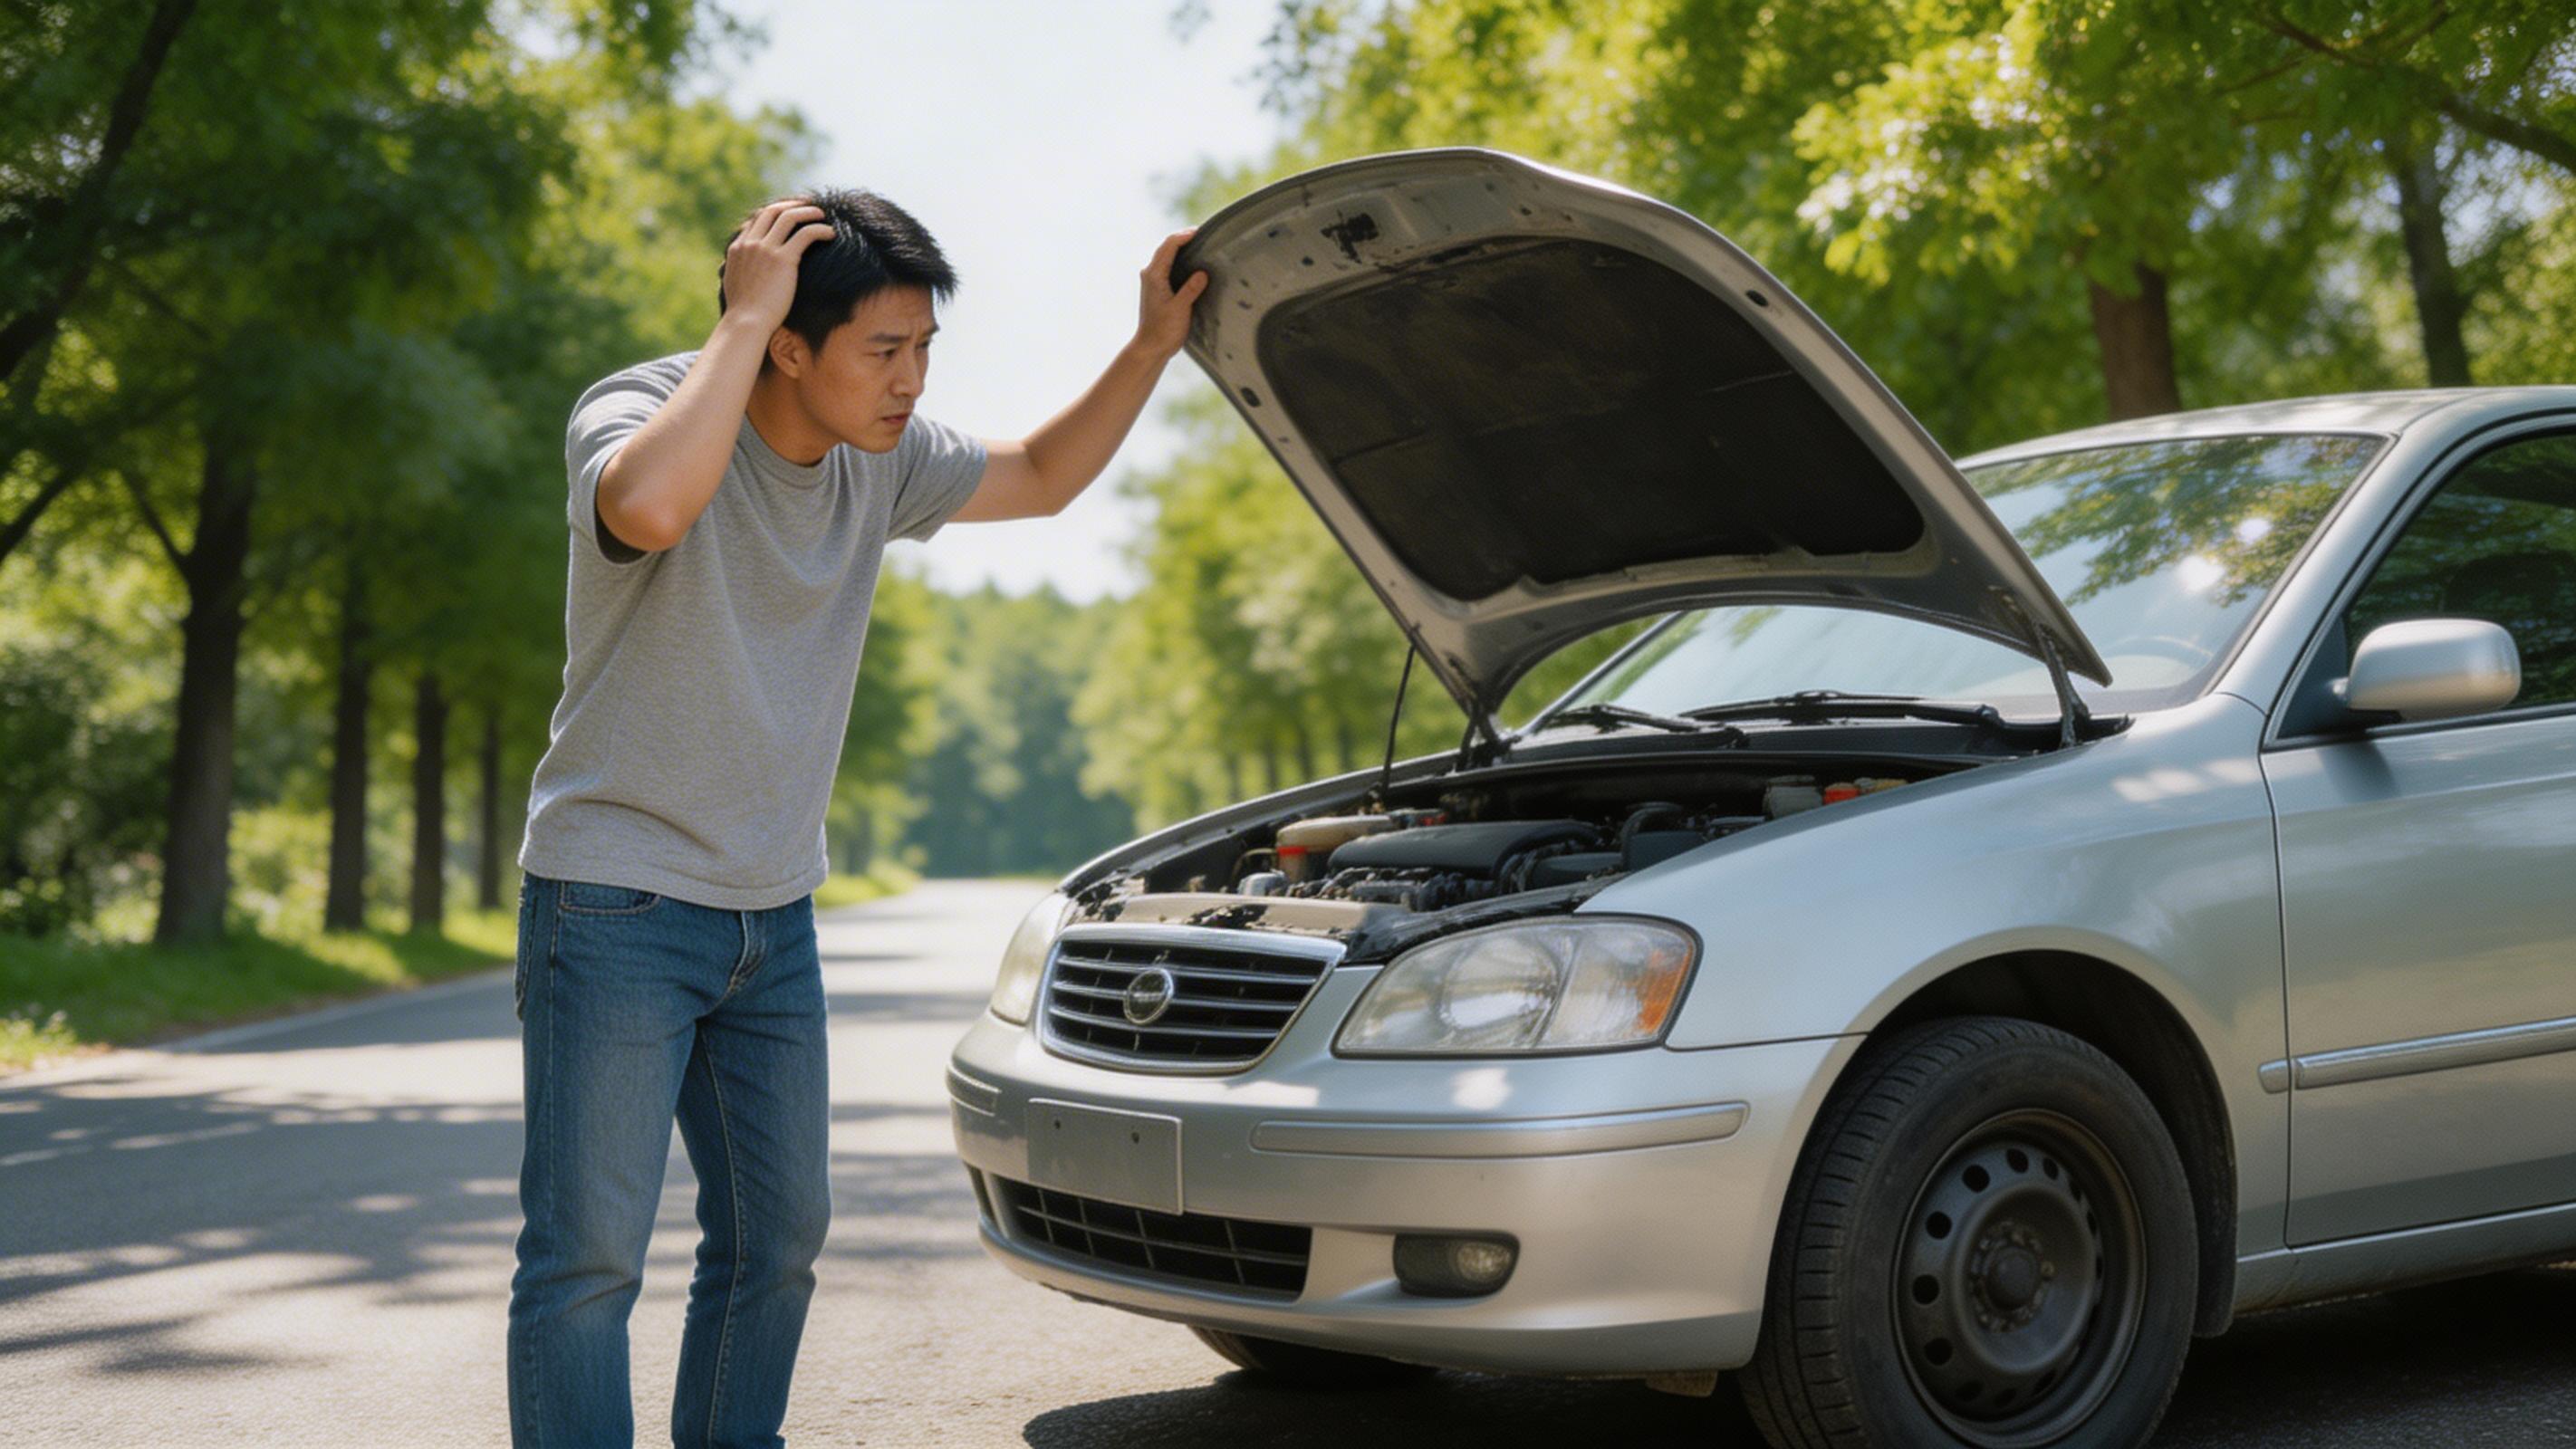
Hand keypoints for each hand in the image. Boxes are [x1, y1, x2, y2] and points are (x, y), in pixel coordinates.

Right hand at [722, 199, 832, 331]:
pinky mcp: (784, 259)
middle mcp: (750, 244)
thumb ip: (741, 271)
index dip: (776, 211)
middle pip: (772, 211)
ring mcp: (766, 249)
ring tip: (823, 215)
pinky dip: (820, 229)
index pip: (757, 219)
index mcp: (737, 248)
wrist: (746, 323)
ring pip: (789, 217)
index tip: (790, 213)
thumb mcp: (735, 285)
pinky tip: (830, 234)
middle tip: (809, 206)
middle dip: (792, 204)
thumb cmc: (744, 313)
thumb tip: (745, 273)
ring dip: (808, 211)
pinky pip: (806, 234)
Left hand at [1133, 228, 1209, 360]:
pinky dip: (1179, 258)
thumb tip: (1203, 273)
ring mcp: (1152, 280)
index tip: (1200, 231)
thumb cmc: (1163, 330)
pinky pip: (1167, 265)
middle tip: (1202, 233)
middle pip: (1166, 246)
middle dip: (1183, 237)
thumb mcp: (1180, 309)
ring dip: (1180, 246)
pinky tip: (1191, 261)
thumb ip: (1191, 289)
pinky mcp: (1156, 287)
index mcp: (1154, 276)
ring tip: (1198, 242)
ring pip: (1166, 254)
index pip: (1169, 246)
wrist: (1151, 347)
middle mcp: (1150, 274)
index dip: (1184, 235)